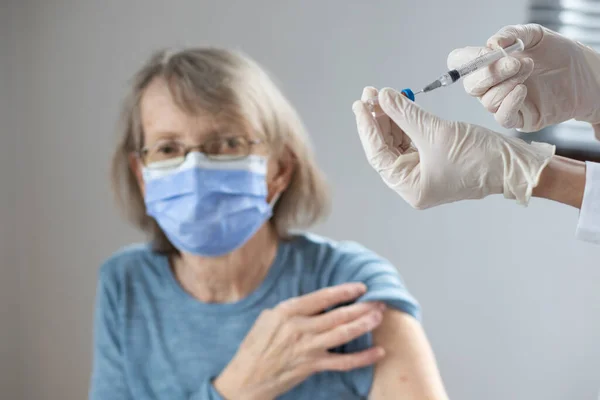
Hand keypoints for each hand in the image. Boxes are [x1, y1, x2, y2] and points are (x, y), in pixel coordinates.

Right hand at [213, 282, 385, 399]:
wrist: (247, 377)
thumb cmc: (255, 346)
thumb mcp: (268, 317)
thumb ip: (293, 309)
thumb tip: (315, 302)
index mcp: (287, 311)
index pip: (322, 297)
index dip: (344, 291)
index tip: (361, 287)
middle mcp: (300, 328)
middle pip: (338, 315)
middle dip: (362, 307)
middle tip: (379, 301)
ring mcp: (308, 348)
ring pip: (343, 334)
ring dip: (364, 325)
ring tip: (379, 317)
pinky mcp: (313, 366)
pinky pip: (343, 362)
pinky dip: (363, 358)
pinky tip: (378, 352)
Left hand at [352, 87, 554, 208]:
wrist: (515, 164)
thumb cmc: (479, 157)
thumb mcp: (435, 132)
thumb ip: (404, 113)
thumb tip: (381, 96)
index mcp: (410, 187)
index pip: (378, 154)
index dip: (367, 127)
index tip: (359, 104)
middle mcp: (414, 183)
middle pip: (386, 148)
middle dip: (378, 120)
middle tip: (369, 94)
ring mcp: (424, 172)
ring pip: (399, 142)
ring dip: (391, 119)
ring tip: (381, 95)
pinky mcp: (435, 161)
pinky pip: (413, 140)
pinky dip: (406, 123)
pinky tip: (399, 104)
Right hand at [447, 24, 599, 131]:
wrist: (584, 72)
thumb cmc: (557, 53)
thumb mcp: (534, 35)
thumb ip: (511, 35)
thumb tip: (491, 44)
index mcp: (488, 63)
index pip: (460, 63)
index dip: (465, 60)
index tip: (485, 53)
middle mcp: (491, 85)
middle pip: (471, 86)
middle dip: (490, 73)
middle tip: (515, 62)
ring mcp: (503, 102)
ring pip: (488, 100)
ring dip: (507, 83)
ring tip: (529, 69)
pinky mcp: (519, 118)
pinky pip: (502, 116)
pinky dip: (509, 102)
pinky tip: (523, 90)